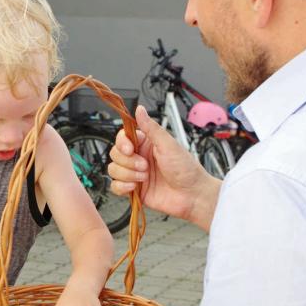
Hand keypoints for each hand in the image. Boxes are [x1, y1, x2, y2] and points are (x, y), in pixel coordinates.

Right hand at [108, 105, 218, 228]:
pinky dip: (122, 187)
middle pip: (115, 154)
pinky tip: (135, 187)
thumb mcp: (168, 145)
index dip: (122, 143)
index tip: (130, 149)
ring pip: (113, 170)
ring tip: (145, 177)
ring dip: (127, 174)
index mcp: (146, 144)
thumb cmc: (186, 169)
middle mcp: (138, 157)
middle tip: (145, 166)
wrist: (192, 195)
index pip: (122, 137)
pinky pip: (115, 186)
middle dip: (128, 161)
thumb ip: (151, 128)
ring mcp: (135, 174)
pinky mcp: (134, 189)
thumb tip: (140, 109)